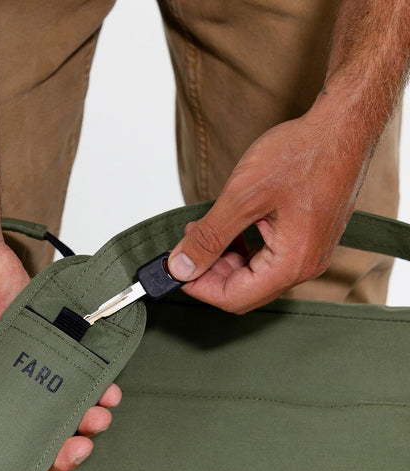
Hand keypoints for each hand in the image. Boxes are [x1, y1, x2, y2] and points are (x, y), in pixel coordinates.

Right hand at [0, 236, 120, 470]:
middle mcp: (1, 405)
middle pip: (38, 446)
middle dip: (61, 457)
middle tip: (77, 453)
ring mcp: (30, 380)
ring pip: (64, 416)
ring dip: (85, 424)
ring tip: (97, 420)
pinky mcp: (51, 353)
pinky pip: (81, 378)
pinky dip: (99, 388)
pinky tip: (109, 392)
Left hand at [167, 110, 368, 312]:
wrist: (343, 124)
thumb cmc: (303, 153)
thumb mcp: (242, 197)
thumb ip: (209, 237)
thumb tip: (181, 267)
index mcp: (292, 263)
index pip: (233, 297)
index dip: (198, 286)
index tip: (175, 269)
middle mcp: (305, 266)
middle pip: (244, 291)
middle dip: (209, 272)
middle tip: (187, 246)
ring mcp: (310, 253)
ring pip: (254, 275)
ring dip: (223, 260)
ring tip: (203, 231)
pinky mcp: (308, 239)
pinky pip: (268, 259)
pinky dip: (242, 249)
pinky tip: (229, 228)